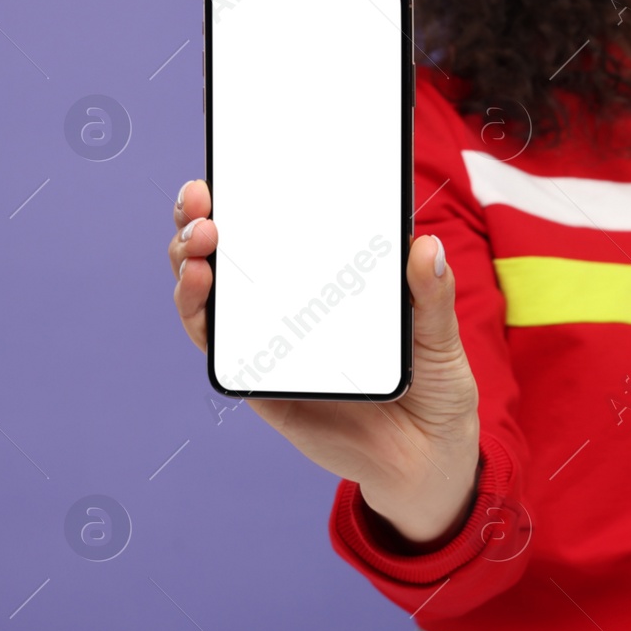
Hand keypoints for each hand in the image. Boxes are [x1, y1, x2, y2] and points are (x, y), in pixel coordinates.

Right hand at [168, 179, 480, 543]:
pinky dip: (202, 316)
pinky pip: (221, 349)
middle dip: (201, 221)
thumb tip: (426, 246)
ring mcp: (272, 346)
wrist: (429, 461)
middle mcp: (291, 310)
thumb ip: (432, 296)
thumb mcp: (441, 338)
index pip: (279, 234)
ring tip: (200, 240)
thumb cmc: (434, 391)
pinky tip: (202, 287)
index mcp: (330, 286)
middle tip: (201, 199)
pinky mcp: (263, 386)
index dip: (246, 199)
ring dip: (190, 262)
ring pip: (211, 297)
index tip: (229, 169)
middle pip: (230, 258)